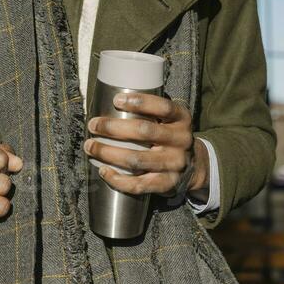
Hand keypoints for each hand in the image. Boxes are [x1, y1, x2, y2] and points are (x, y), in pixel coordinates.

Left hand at [83, 93, 208, 196]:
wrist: (192, 166)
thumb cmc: (169, 135)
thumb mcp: (169, 119)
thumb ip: (150, 111)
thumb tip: (111, 102)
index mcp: (182, 119)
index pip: (163, 107)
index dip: (140, 102)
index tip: (116, 100)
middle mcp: (181, 140)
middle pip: (145, 131)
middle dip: (113, 127)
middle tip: (93, 124)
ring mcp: (175, 164)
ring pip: (137, 159)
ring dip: (109, 153)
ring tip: (91, 147)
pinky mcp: (167, 183)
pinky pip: (139, 184)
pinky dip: (118, 179)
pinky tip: (103, 171)